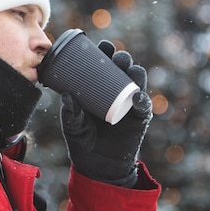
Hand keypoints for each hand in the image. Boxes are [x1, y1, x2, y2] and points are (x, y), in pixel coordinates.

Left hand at [60, 41, 151, 186]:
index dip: (106, 53)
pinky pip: (144, 107)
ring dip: (136, 72)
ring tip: (129, 69)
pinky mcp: (139, 119)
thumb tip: (66, 95)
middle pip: (124, 69)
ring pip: (137, 82)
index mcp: (100, 88)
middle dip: (123, 58)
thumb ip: (70, 112)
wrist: (96, 165)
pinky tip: (137, 96)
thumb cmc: (82, 140)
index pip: (105, 65)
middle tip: (116, 57)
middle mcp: (117, 92)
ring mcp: (130, 104)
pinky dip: (142, 100)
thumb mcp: (72, 125)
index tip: (102, 45)